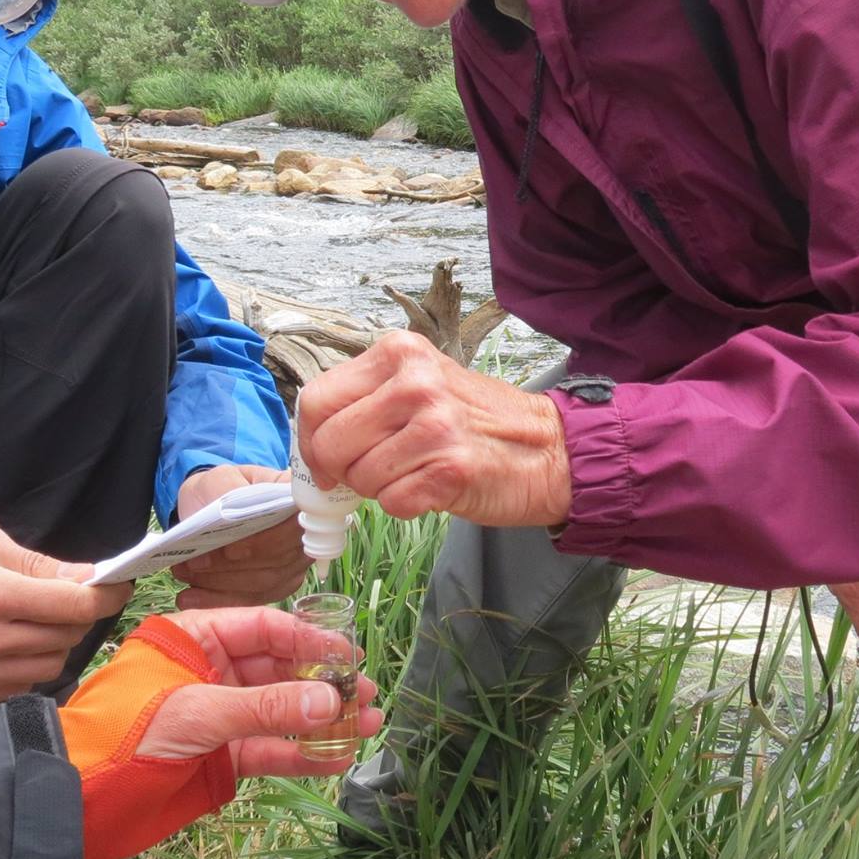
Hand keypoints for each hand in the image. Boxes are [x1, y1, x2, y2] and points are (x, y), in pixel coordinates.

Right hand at [0, 519, 124, 707]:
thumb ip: (33, 562)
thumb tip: (84, 577)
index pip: (70, 606)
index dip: (105, 595)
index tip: (117, 585)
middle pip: (64, 638)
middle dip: (77, 615)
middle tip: (67, 596)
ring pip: (47, 667)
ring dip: (54, 642)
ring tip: (35, 618)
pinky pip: (17, 687)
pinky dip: (27, 665)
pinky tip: (11, 642)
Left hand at [135, 607, 382, 777]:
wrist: (79, 795)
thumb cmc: (124, 732)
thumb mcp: (199, 711)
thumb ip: (267, 707)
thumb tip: (332, 702)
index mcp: (196, 638)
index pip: (264, 627)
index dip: (310, 641)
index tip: (350, 658)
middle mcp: (211, 670)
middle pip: (279, 668)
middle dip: (324, 683)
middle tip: (366, 695)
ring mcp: (217, 714)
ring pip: (280, 712)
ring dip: (322, 720)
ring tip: (367, 725)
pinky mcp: (219, 755)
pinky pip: (267, 749)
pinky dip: (300, 754)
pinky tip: (336, 757)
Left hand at [170, 464, 310, 608]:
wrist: (212, 506)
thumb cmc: (220, 488)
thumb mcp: (219, 479)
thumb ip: (228, 492)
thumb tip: (236, 517)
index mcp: (296, 499)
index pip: (293, 525)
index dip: (263, 542)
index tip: (228, 551)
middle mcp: (305, 533)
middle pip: (279, 559)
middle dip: (231, 567)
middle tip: (192, 563)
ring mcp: (296, 562)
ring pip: (265, 583)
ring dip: (221, 583)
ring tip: (184, 575)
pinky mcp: (279, 585)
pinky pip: (253, 599)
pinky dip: (219, 600)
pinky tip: (191, 597)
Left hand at [298, 330, 570, 525]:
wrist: (549, 449)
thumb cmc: (476, 422)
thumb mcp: (420, 385)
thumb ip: (367, 400)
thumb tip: (311, 441)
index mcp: (399, 353)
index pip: (316, 399)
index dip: (309, 440)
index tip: (323, 459)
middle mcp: (414, 382)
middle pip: (328, 442)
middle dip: (340, 470)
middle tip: (371, 472)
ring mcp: (434, 425)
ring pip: (359, 477)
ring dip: (379, 488)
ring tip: (415, 471)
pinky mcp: (450, 469)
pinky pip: (391, 503)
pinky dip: (405, 505)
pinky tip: (433, 488)